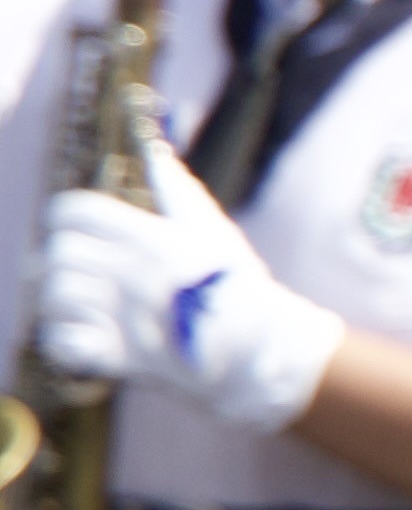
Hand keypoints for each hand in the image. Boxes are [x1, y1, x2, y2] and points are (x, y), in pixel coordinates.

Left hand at [36, 163, 343, 432]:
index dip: (67, 215)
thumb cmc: (239, 285)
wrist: (258, 352)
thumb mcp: (215, 230)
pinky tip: (84, 331)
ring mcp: (122, 317)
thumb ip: (177, 190)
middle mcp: (132, 275)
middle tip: (80, 264)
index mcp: (152, 239)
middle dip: (66, 257)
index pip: (75, 212)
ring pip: (56, 294)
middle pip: (60, 252)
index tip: (74, 224)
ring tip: (82, 298)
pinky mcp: (117, 357)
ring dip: (63, 295)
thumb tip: (156, 151)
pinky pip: (61, 341)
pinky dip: (64, 335)